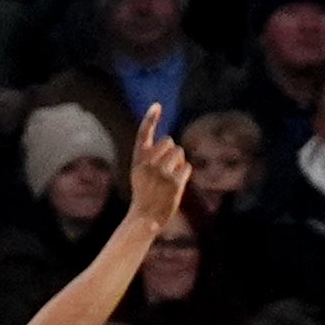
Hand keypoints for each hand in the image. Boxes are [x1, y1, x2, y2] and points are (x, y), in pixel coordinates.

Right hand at [128, 104, 190, 226]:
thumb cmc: (144, 194)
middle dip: (172, 152)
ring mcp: (160, 173)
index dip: (150, 119)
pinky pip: (187, 167)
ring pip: (179, 153)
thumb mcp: (140, 174)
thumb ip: (150, 158)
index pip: (143, 135)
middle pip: (169, 142)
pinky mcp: (173, 182)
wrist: (144, 218)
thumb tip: (168, 141)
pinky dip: (184, 174)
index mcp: (137, 161)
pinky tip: (175, 186)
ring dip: (179, 163)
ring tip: (169, 179)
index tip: (157, 106)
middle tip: (166, 169)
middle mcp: (147, 164)